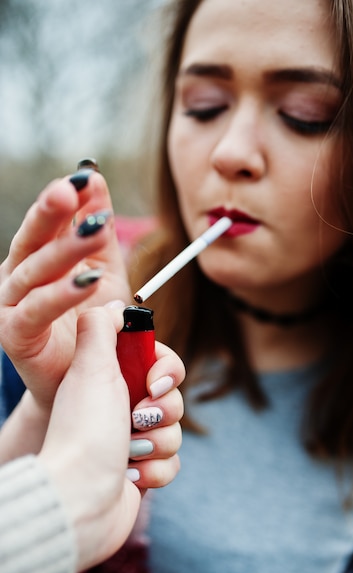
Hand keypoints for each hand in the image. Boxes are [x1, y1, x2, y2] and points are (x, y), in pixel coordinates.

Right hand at [0, 170, 129, 411]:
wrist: (79, 376)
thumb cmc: (90, 322)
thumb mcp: (102, 269)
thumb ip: (97, 229)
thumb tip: (94, 177)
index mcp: (36, 256)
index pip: (50, 221)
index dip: (68, 198)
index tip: (86, 175)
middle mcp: (17, 275)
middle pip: (33, 239)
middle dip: (52, 212)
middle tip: (70, 187)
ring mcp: (11, 304)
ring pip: (36, 272)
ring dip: (65, 250)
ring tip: (94, 231)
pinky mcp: (15, 334)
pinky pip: (37, 310)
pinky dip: (61, 295)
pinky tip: (87, 282)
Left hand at [38, 306, 184, 572]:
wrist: (77, 498)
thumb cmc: (85, 433)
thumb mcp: (90, 367)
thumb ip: (102, 326)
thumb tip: (112, 302)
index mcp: (112, 380)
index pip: (159, 364)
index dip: (166, 371)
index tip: (154, 383)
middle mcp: (122, 408)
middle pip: (173, 398)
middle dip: (162, 412)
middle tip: (136, 419)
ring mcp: (132, 441)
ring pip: (175, 432)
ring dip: (156, 443)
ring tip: (128, 452)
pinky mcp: (141, 470)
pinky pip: (172, 463)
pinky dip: (154, 470)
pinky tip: (130, 475)